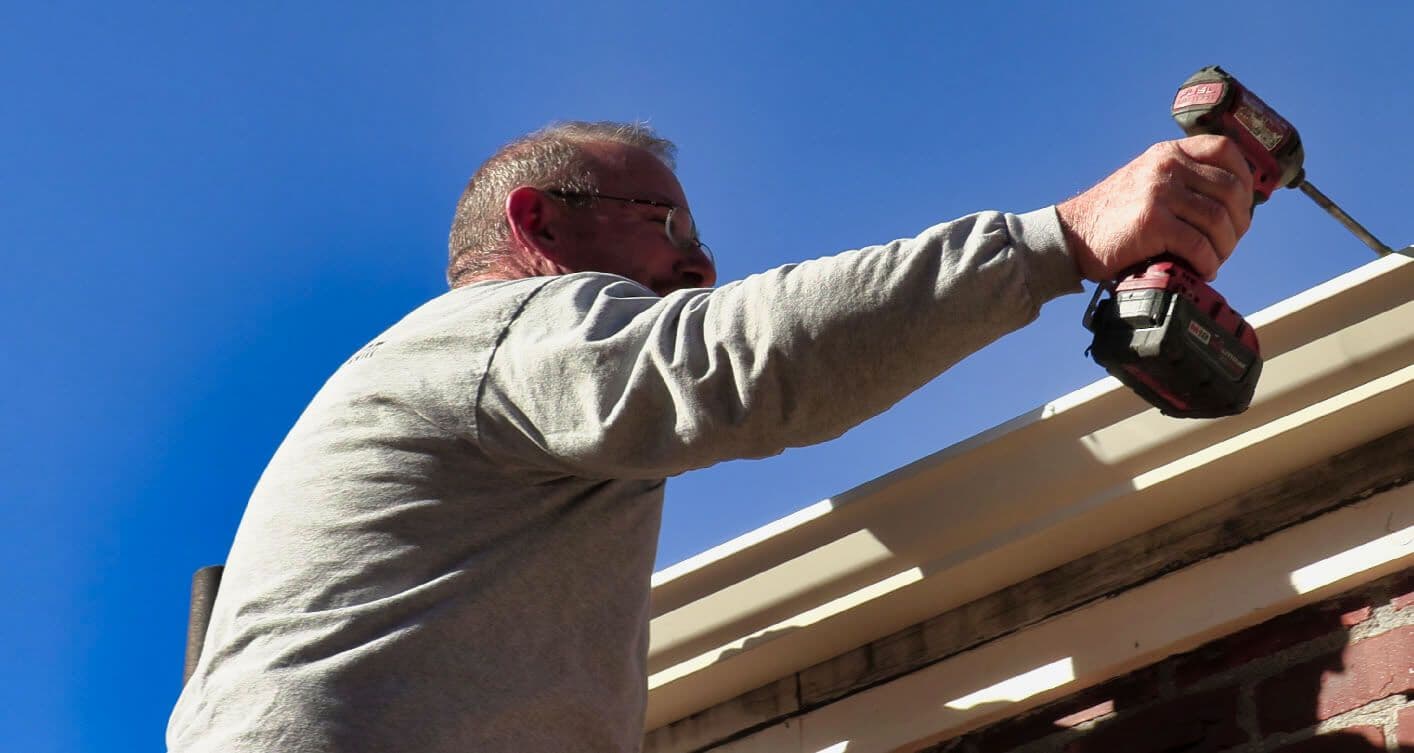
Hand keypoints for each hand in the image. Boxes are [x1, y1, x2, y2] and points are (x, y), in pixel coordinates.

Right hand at [1056, 135, 1253, 281]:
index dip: (1244, 178)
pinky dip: (1207, 262)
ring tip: (1215, 260)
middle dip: (1239, 222)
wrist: (1071, 236)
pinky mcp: (1152, 222)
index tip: (1243, 204)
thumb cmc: (1111, 218)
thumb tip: (1226, 207)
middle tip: (1228, 242)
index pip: (1224, 150)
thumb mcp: (1145, 182)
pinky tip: (1203, 270)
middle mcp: (1166, 166)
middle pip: (1230, 190)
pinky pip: (1198, 244)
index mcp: (1167, 153)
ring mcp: (1159, 192)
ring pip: (1218, 219)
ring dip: (1225, 247)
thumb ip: (1178, 182)